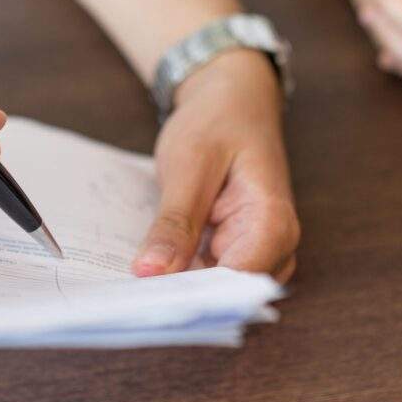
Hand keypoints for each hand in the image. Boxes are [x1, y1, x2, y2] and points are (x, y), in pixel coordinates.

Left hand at [131, 51, 298, 282]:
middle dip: (180, 296)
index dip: (193, 296)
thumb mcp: (188, 166)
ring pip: (215, 290)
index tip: (145, 300)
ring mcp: (256, 250)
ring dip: (177, 288)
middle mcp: (274, 245)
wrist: (232, 101)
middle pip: (228, 293)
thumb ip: (175, 223)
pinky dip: (179, 274)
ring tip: (132, 284)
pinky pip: (206, 275)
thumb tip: (150, 274)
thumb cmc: (218, 123)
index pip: (239, 280)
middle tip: (126, 294)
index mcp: (272, 221)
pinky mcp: (235, 251)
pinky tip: (147, 269)